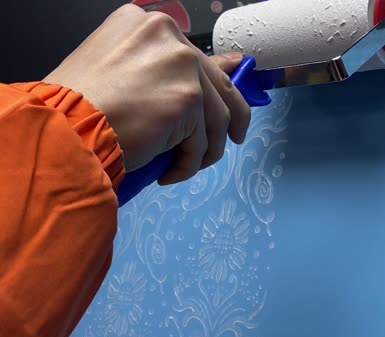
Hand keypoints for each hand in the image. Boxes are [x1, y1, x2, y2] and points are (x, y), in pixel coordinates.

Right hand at [44, 4, 250, 183]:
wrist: (62, 129)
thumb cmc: (77, 106)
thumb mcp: (121, 71)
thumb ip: (169, 68)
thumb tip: (233, 64)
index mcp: (149, 25)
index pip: (196, 57)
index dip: (213, 84)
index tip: (223, 103)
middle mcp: (168, 37)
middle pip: (218, 84)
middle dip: (229, 117)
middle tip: (230, 137)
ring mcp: (180, 68)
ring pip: (215, 117)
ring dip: (204, 149)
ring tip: (182, 165)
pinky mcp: (187, 102)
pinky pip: (201, 143)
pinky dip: (188, 165)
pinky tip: (169, 173)